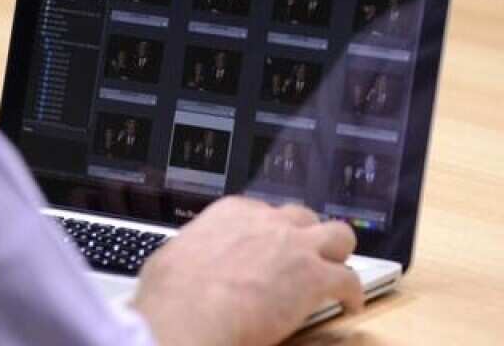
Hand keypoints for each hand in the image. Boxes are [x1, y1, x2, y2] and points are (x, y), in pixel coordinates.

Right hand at [131, 196, 362, 345]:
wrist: (192, 313)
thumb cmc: (172, 292)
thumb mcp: (172, 258)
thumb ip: (191, 254)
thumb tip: (182, 266)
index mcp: (231, 213)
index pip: (262, 212)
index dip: (269, 232)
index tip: (268, 248)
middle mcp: (267, 222)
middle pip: (303, 218)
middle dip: (306, 236)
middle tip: (302, 258)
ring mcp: (295, 247)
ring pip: (338, 235)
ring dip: (337, 254)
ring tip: (334, 273)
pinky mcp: (315, 278)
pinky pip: (349, 280)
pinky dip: (352, 294)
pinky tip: (350, 306)